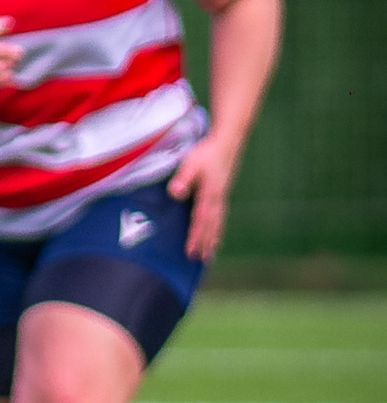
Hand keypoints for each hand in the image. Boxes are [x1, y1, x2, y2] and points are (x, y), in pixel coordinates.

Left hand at [167, 133, 236, 260]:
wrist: (227, 141)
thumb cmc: (206, 152)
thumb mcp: (191, 163)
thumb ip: (183, 178)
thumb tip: (175, 193)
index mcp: (210, 193)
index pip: (201, 219)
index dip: (195, 236)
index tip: (190, 250)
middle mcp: (218, 199)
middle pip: (211, 225)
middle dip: (204, 242)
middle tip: (199, 260)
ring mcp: (221, 197)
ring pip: (217, 223)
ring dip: (212, 239)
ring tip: (208, 256)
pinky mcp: (221, 195)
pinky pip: (220, 217)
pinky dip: (217, 230)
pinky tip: (216, 239)